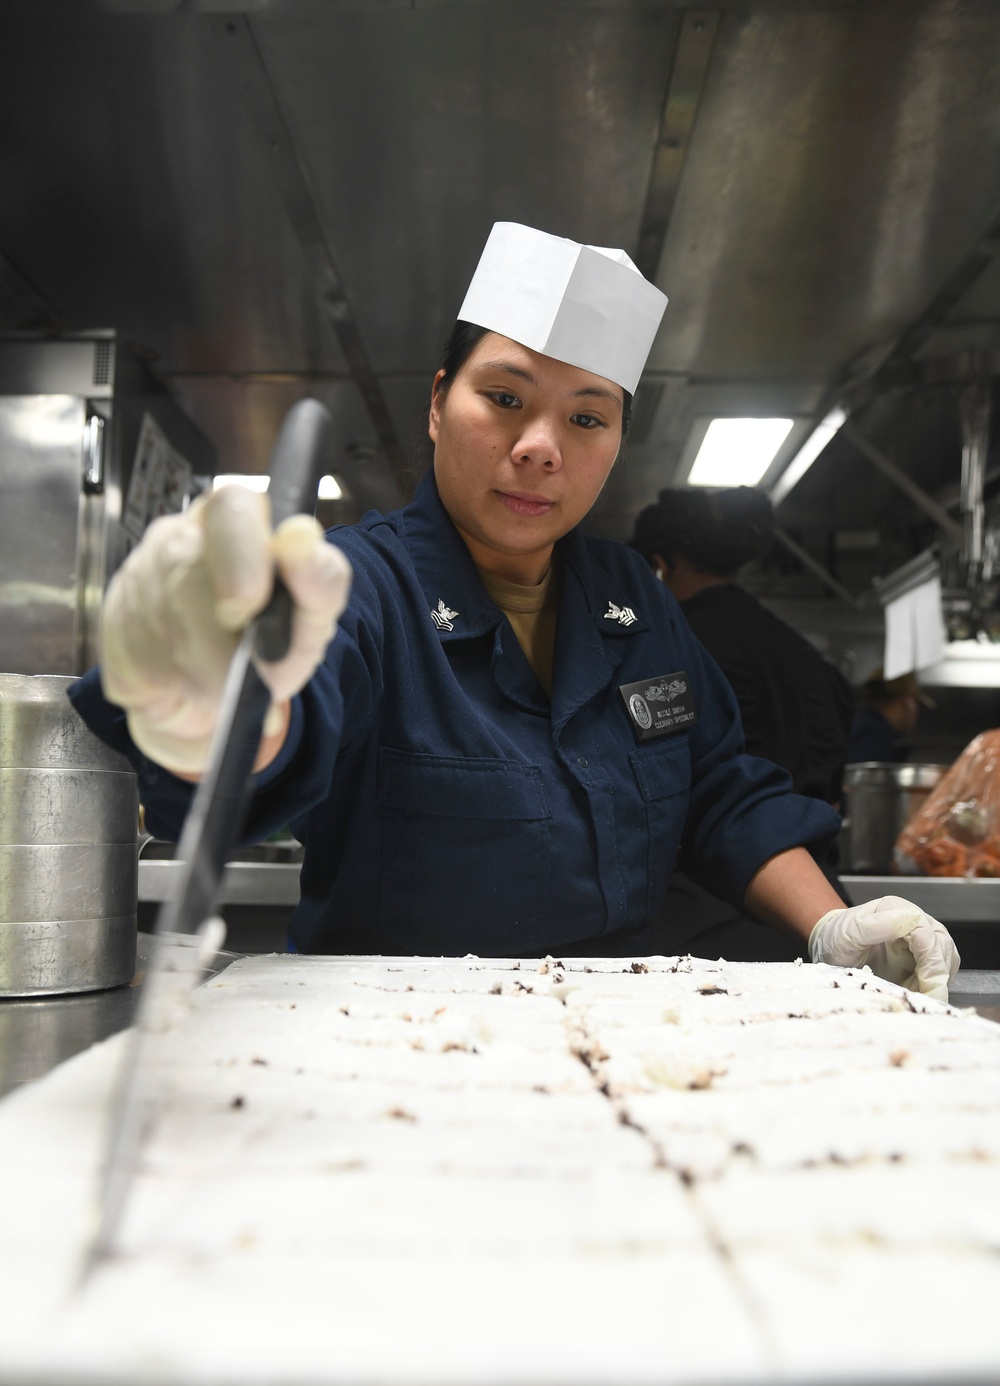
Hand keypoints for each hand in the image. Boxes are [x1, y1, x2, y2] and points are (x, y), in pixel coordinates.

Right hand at [100, 484, 350, 773]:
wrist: (215, 700)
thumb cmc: (269, 645)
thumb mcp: (311, 617)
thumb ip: (321, 579)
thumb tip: (302, 538)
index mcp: (236, 522)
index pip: (230, 506)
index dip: (238, 554)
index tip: (248, 607)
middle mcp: (179, 536)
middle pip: (182, 567)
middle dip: (215, 636)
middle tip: (239, 673)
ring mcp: (136, 575)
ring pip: (158, 619)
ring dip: (198, 668)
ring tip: (222, 685)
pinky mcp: (110, 623)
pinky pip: (134, 655)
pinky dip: (169, 684)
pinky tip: (185, 683)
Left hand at [809, 895, 959, 1001]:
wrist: (830, 948)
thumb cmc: (838, 938)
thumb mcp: (850, 933)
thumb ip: (877, 926)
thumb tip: (911, 919)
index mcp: (897, 909)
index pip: (927, 934)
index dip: (932, 961)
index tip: (929, 984)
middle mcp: (913, 921)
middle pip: (942, 946)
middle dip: (938, 974)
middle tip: (928, 996)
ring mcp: (919, 939)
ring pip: (946, 959)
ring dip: (936, 980)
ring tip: (916, 993)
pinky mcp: (921, 957)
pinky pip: (938, 970)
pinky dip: (931, 984)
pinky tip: (915, 991)